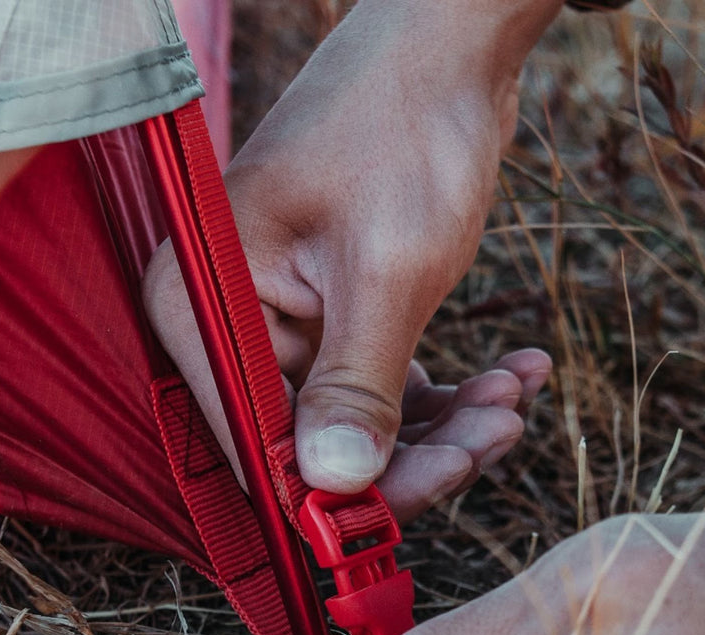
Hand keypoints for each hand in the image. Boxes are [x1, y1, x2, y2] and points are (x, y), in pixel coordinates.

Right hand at [144, 0, 561, 507]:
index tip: (407, 505)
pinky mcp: (332, 320)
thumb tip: (331, 484)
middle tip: (489, 438)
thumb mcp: (385, 269)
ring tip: (512, 394)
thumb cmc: (400, 124)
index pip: (254, 438)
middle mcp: (230, 326)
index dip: (327, 490)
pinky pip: (383, 387)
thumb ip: (355, 385)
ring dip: (442, 425)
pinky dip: (447, 392)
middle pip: (308, 441)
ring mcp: (282, 326)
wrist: (443, 38)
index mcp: (204, 308)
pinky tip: (510, 373)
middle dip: (408, 453)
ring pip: (355, 423)